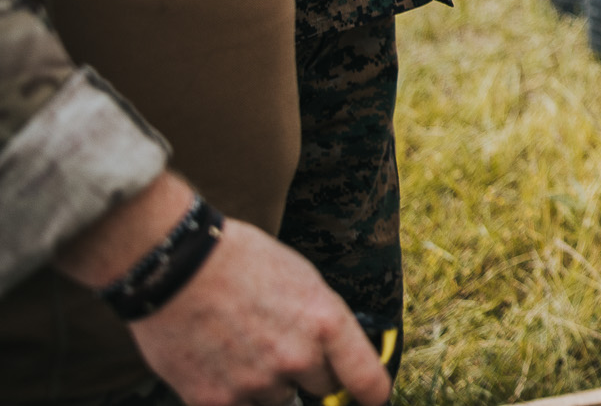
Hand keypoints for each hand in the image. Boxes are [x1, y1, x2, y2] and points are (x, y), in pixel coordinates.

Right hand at [53, 173, 388, 405]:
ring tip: (242, 347)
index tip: (371, 398)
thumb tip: (337, 356)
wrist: (174, 265)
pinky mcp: (214, 401)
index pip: (367, 380)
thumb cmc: (241, 262)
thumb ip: (323, 321)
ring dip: (269, 385)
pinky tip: (219, 365)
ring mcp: (255, 382)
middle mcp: (296, 357)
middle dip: (310, 373)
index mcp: (325, 321)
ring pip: (279, 401)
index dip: (373, 394)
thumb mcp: (302, 280)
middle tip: (282, 347)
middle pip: (322, 389)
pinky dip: (233, 395)